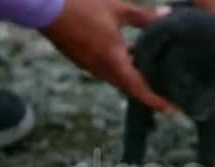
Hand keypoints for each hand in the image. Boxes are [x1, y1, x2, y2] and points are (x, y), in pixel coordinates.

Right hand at [41, 0, 175, 113]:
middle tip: (168, 91)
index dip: (156, 101)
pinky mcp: (81, 59)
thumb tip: (167, 15)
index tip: (172, 109)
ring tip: (154, 73)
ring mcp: (89, 65)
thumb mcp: (118, 9)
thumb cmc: (81, 6)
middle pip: (129, 87)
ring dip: (134, 78)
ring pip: (117, 78)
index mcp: (113, 62)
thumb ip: (144, 17)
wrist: (42, 6)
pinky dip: (121, 68)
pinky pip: (106, 70)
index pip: (139, 89)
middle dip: (148, 92)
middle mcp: (101, 70)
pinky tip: (130, 54)